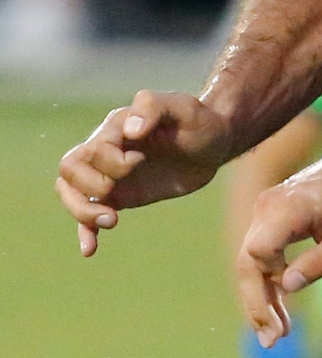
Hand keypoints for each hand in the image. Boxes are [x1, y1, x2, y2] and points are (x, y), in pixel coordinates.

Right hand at [57, 91, 233, 254]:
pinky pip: (90, 214)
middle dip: (93, 186)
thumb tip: (130, 131)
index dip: (112, 162)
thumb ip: (153, 107)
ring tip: (112, 220)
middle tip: (121, 190)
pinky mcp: (121, 195)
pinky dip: (85, 231)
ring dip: (83, 211)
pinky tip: (90, 249)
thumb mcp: (183, 107)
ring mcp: (111, 174)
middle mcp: (106, 150)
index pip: (91, 150)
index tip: (141, 161)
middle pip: (70, 170)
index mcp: (116, 128)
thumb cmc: (199, 121)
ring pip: (70, 192)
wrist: (215, 143)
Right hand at [237, 155, 321, 346]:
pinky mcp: (264, 220)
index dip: (267, 281)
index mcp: (288, 208)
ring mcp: (261, 212)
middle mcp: (266, 208)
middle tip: (272, 341)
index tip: (289, 296)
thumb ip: (320, 260)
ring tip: (277, 334)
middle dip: (256, 305)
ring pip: (249, 263)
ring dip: (260, 300)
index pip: (258, 251)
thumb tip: (288, 288)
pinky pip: (258, 256)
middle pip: (247, 262)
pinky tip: (277, 310)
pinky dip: (266, 284)